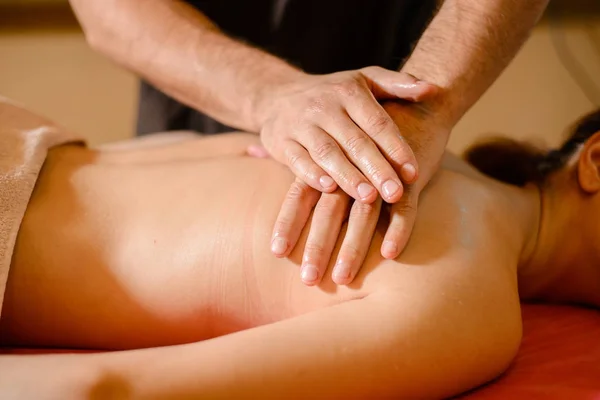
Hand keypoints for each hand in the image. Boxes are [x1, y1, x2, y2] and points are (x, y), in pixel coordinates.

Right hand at [256, 67, 436, 203]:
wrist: (277, 95)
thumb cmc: (332, 93)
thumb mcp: (363, 80)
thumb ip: (396, 84)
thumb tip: (432, 89)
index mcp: (349, 92)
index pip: (377, 122)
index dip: (396, 147)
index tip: (413, 173)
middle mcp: (324, 107)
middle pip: (355, 141)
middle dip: (376, 169)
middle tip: (396, 194)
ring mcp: (301, 124)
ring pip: (327, 153)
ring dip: (348, 176)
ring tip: (368, 198)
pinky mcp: (282, 141)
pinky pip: (297, 159)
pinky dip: (311, 174)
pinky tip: (328, 188)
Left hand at [263, 100, 450, 284]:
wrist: (413, 105)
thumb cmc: (361, 127)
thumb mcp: (326, 134)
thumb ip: (292, 149)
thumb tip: (249, 150)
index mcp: (325, 158)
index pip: (301, 194)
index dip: (289, 222)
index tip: (276, 252)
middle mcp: (349, 167)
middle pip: (329, 211)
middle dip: (318, 246)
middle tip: (308, 279)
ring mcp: (381, 171)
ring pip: (365, 213)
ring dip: (354, 247)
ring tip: (343, 278)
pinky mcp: (410, 175)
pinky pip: (406, 206)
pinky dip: (398, 229)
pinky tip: (389, 254)